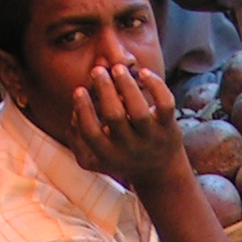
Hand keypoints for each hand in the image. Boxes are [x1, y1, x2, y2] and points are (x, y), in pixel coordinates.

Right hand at [68, 62, 183, 192]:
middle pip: (114, 116)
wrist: (161, 172)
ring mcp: (151, 138)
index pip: (91, 133)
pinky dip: (155, 85)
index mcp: (109, 156)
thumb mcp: (97, 158)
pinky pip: (165, 104)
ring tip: (118, 68)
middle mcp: (130, 149)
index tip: (80, 90)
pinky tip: (142, 73)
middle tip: (98, 71)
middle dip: (104, 89)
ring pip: (139, 110)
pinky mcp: (169, 128)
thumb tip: (73, 114)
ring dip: (126, 84)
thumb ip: (79, 139)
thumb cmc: (122, 156)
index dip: (83, 109)